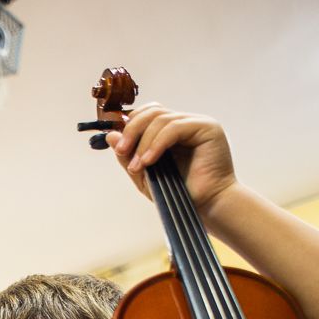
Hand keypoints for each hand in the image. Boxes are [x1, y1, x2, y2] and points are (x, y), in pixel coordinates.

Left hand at [103, 104, 237, 215]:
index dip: (130, 125)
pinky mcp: (207, 128)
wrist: (207, 206)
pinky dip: (157, 143)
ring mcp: (197, 123)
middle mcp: (185, 123)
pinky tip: (149, 161)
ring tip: (137, 164)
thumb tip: (110, 135)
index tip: (118, 146)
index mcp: (171, 131)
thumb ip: (129, 156)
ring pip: (161, 119)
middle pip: (152, 111)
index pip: (148, 114)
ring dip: (143, 141)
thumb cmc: (180, 193)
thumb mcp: (145, 175)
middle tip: (122, 151)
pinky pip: (174, 127)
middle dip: (132, 130)